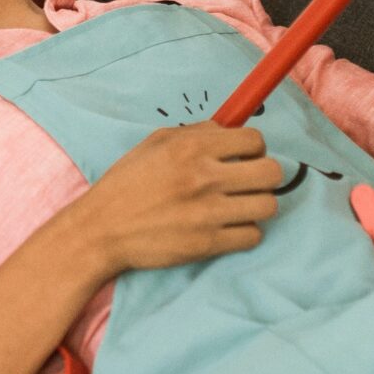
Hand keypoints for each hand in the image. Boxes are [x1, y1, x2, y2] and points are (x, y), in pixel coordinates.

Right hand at [66, 122, 281, 276]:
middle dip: (264, 176)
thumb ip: (197, 133)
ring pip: (268, 205)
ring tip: (239, 206)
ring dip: (257, 205)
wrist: (101, 230)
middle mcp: (204, 177)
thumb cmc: (127, 184)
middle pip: (272, 173)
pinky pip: (254, 236)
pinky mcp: (208, 244)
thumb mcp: (155, 143)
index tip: (244, 158)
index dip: (254, 149)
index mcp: (192, 147)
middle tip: (248, 182)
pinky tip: (228, 227)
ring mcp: (208, 213)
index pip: (255, 140)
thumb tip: (231, 130)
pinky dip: (245, 232)